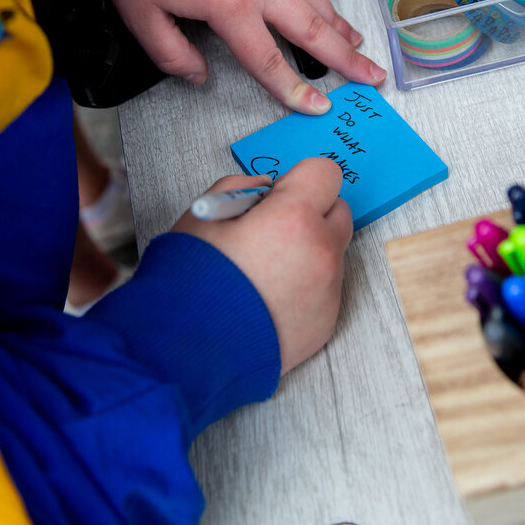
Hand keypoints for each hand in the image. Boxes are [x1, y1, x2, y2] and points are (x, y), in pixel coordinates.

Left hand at [110, 0, 386, 114]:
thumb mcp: (140, 12)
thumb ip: (170, 52)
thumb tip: (196, 74)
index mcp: (230, 7)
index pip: (268, 60)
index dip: (294, 88)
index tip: (318, 106)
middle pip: (309, 28)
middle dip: (344, 56)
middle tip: (371, 74)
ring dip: (333, 17)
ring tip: (353, 37)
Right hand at [171, 158, 351, 373]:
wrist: (185, 351)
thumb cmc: (190, 284)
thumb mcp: (203, 214)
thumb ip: (242, 188)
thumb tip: (266, 189)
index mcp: (293, 219)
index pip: (326, 173)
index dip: (300, 180)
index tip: (280, 194)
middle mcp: (321, 254)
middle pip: (339, 212)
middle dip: (311, 213)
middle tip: (272, 230)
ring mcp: (327, 292)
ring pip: (333, 254)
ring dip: (310, 253)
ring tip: (265, 272)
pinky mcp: (326, 323)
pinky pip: (326, 291)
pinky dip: (306, 289)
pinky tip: (269, 299)